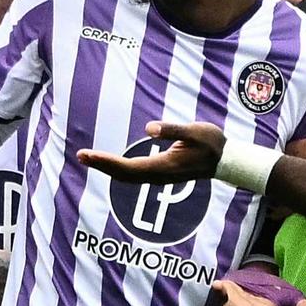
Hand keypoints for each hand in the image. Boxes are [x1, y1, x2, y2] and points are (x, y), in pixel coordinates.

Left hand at [79, 119, 224, 183]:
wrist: (225, 161)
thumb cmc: (211, 143)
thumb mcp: (195, 131)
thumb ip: (172, 130)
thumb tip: (149, 129)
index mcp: (164, 166)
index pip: (127, 167)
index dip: (106, 161)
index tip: (89, 155)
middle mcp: (158, 175)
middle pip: (123, 175)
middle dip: (101, 165)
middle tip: (81, 155)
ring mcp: (159, 176)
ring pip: (127, 176)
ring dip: (108, 168)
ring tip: (89, 158)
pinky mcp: (161, 173)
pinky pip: (134, 174)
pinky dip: (118, 169)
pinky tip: (111, 164)